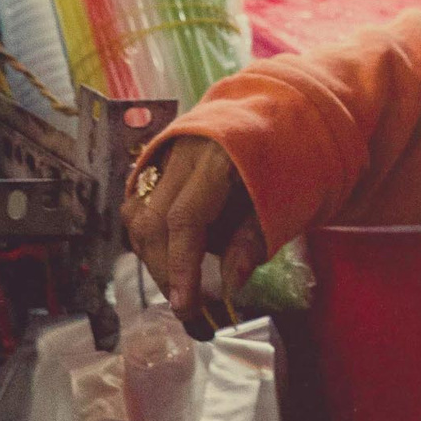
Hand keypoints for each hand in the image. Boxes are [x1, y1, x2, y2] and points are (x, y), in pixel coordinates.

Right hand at [123, 137, 267, 319]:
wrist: (273, 115)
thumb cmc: (282, 161)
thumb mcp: (281, 201)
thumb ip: (253, 240)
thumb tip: (230, 285)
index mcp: (216, 158)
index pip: (185, 218)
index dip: (181, 266)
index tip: (185, 306)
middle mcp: (181, 153)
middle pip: (152, 221)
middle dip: (164, 271)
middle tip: (186, 306)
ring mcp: (164, 155)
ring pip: (137, 215)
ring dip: (151, 257)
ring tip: (177, 284)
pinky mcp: (155, 163)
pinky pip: (137, 204)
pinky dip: (146, 236)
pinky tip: (166, 257)